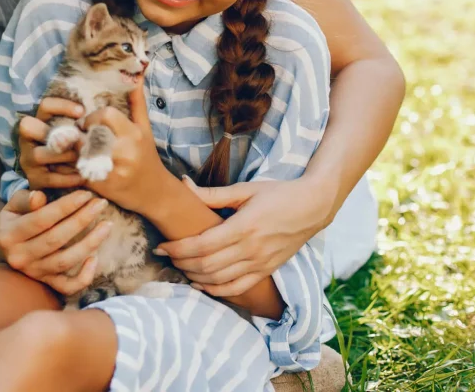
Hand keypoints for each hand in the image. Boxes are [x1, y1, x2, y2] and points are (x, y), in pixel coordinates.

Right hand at [0, 189, 111, 294]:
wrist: (4, 243)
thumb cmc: (16, 217)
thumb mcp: (13, 204)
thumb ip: (25, 199)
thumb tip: (39, 197)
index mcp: (9, 235)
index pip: (41, 220)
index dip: (65, 206)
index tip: (86, 194)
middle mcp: (20, 257)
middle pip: (56, 239)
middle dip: (81, 220)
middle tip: (101, 203)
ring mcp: (33, 272)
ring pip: (65, 261)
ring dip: (89, 243)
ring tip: (107, 224)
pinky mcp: (45, 282)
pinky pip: (67, 286)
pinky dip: (84, 277)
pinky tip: (96, 259)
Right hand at [17, 97, 85, 189]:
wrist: (62, 179)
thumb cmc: (74, 148)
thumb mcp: (73, 132)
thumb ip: (80, 123)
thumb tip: (97, 113)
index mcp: (40, 122)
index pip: (44, 105)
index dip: (61, 106)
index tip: (82, 112)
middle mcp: (28, 139)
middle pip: (27, 126)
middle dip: (51, 131)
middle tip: (75, 137)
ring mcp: (29, 159)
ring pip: (38, 154)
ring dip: (63, 156)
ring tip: (81, 159)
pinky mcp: (35, 178)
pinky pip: (49, 178)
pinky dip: (68, 178)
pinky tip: (82, 177)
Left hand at [78, 84, 173, 214]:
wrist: (155, 193)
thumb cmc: (147, 156)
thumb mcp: (144, 128)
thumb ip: (137, 101)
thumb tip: (137, 72)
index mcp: (133, 134)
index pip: (105, 115)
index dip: (91, 117)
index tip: (87, 123)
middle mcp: (125, 151)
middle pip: (90, 134)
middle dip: (80, 135)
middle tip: (77, 137)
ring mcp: (114, 170)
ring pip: (82, 153)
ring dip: (75, 151)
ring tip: (76, 151)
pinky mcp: (104, 186)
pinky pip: (81, 172)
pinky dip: (76, 168)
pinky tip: (77, 167)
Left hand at [156, 178, 323, 296]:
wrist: (312, 207)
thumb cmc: (278, 194)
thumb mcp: (246, 190)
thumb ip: (213, 193)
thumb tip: (184, 185)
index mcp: (244, 226)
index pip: (202, 245)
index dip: (178, 249)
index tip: (162, 247)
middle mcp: (251, 249)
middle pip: (206, 264)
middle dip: (181, 263)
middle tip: (166, 256)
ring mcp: (259, 263)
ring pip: (218, 279)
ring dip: (194, 276)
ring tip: (179, 267)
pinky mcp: (266, 271)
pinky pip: (237, 288)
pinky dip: (216, 290)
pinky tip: (201, 284)